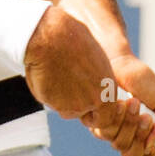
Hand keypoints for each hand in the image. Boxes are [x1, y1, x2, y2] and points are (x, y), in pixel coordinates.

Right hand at [23, 6, 125, 127]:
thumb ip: (98, 81)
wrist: (52, 37)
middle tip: (70, 89)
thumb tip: (95, 88)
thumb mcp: (97, 61)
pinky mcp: (52, 103)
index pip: (107, 117)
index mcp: (106, 90)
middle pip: (85, 115)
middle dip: (79, 108)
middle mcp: (91, 102)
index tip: (90, 104)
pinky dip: (49, 93)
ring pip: (66, 109)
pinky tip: (47, 74)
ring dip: (62, 99)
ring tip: (58, 73)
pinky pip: (51, 102)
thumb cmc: (75, 41)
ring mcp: (71, 105)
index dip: (98, 113)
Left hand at [81, 54, 154, 155]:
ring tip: (133, 102)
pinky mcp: (96, 122)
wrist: (120, 63)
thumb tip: (153, 145)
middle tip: (146, 117)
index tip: (153, 140)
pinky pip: (106, 132)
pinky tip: (119, 100)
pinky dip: (117, 117)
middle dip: (141, 138)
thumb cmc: (142, 81)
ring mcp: (110, 131)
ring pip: (119, 145)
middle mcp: (126, 137)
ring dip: (130, 123)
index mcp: (145, 136)